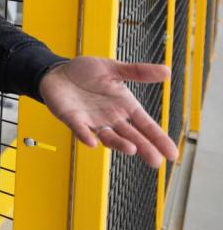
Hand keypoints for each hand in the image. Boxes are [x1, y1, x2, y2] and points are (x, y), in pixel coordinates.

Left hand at [39, 56, 178, 167]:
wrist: (57, 71)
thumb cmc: (85, 72)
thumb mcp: (113, 68)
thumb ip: (137, 72)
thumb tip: (167, 70)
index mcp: (124, 106)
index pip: (146, 125)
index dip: (159, 139)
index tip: (172, 154)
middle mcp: (111, 118)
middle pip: (131, 136)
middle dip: (144, 148)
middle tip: (156, 161)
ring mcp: (92, 121)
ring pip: (109, 137)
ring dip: (119, 144)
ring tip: (132, 149)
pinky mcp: (73, 120)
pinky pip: (80, 130)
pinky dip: (86, 136)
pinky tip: (92, 142)